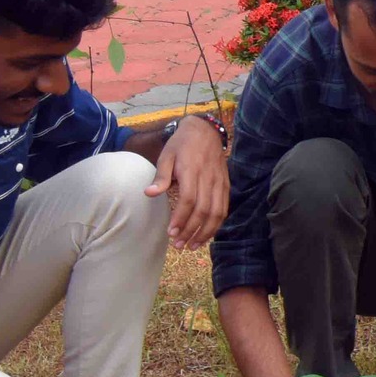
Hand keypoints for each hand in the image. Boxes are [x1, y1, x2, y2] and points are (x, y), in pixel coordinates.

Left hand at [148, 119, 228, 246]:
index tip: (171, 232)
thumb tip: (149, 193)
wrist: (206, 131)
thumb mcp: (166, 155)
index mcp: (192, 170)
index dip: (181, 218)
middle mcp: (209, 179)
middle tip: (178, 244)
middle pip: (203, 210)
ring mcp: (220, 183)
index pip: (189, 200)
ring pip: (217, 213)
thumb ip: (161, 176)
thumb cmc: (181, 145)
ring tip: (192, 245)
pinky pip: (224, 209)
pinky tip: (206, 234)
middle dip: (191, 230)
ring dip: (205, 232)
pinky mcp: (226, 186)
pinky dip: (216, 224)